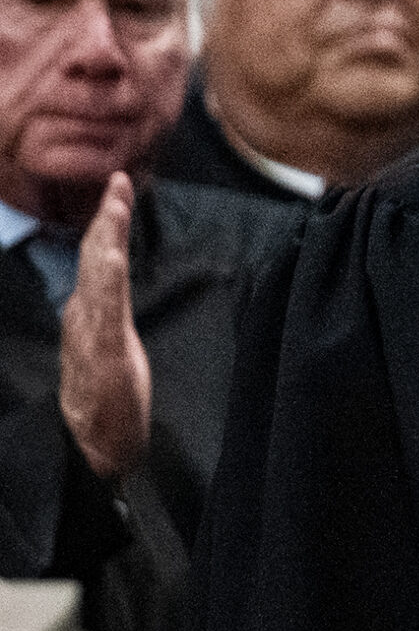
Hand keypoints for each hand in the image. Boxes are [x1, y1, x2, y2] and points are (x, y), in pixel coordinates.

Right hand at [58, 172, 148, 480]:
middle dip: (107, 221)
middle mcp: (86, 320)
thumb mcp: (113, 344)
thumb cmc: (109, 397)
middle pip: (96, 261)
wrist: (99, 447)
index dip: (108, 223)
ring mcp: (91, 339)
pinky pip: (105, 318)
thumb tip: (102, 276)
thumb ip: (105, 310)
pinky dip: (107, 287)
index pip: (101, 260)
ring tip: (114, 212)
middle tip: (118, 183)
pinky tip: (113, 263)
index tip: (120, 187)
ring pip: (98, 284)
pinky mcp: (105, 360)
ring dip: (106, 245)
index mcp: (92, 314)